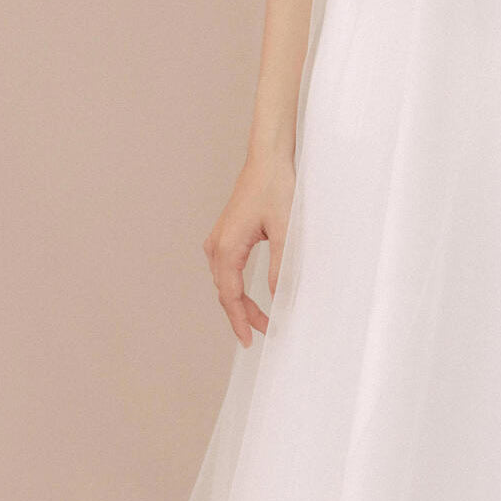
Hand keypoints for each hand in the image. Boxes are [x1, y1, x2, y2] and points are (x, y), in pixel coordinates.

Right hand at [202, 156, 295, 345]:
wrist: (268, 158)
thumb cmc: (275, 187)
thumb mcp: (284, 229)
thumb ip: (280, 265)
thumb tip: (279, 297)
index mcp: (227, 247)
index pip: (231, 296)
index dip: (241, 321)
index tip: (250, 341)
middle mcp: (217, 245)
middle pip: (225, 292)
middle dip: (242, 315)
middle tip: (263, 333)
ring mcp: (219, 239)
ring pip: (225, 281)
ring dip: (239, 302)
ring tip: (257, 321)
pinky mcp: (226, 233)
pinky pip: (227, 269)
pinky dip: (236, 287)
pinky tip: (246, 295)